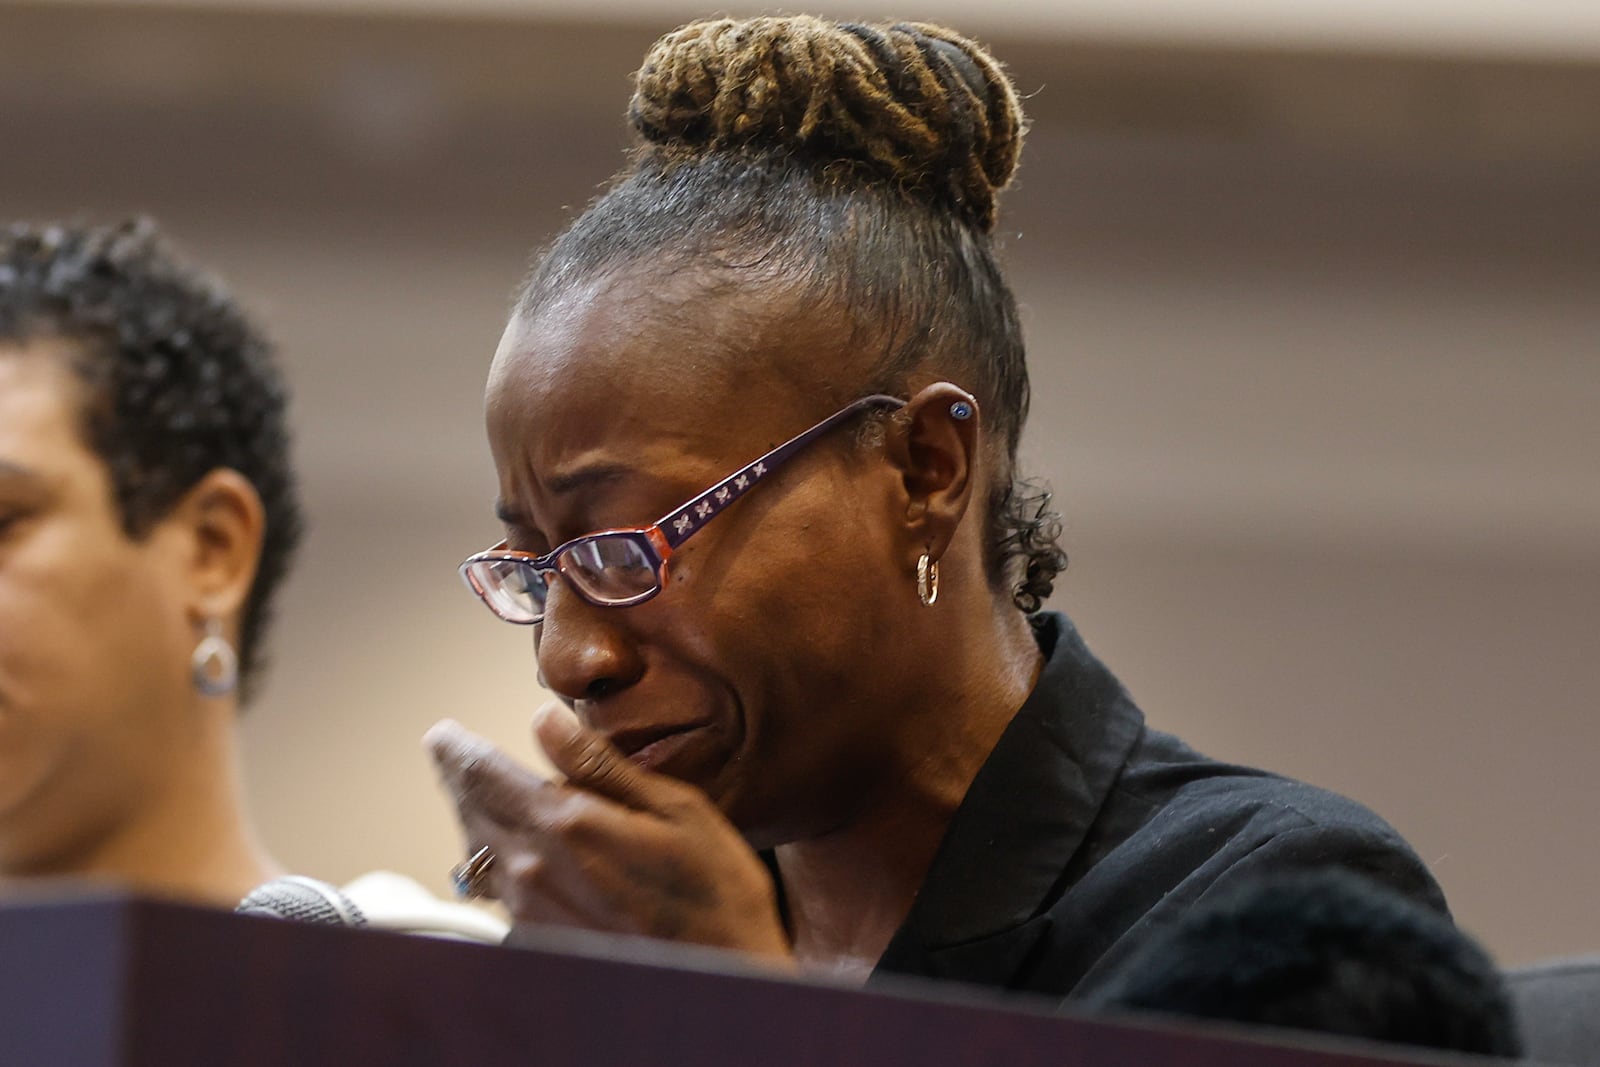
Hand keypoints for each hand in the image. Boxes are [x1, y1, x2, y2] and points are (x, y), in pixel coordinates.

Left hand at [425, 706, 793, 964]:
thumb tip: (546, 721)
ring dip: (474, 819)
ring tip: (478, 797)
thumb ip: (600, 765)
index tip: (444, 734)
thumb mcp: (673, 808)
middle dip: (460, 779)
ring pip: (479, 853)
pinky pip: (498, 892)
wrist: (723, 977)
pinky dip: (496, 862)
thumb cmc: (713, 891)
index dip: (457, 748)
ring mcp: (530, 913)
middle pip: (471, 812)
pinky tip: (516, 854)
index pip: (482, 774)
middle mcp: (533, 872)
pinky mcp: (538, 941)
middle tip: (451, 755)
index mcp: (565, 825)